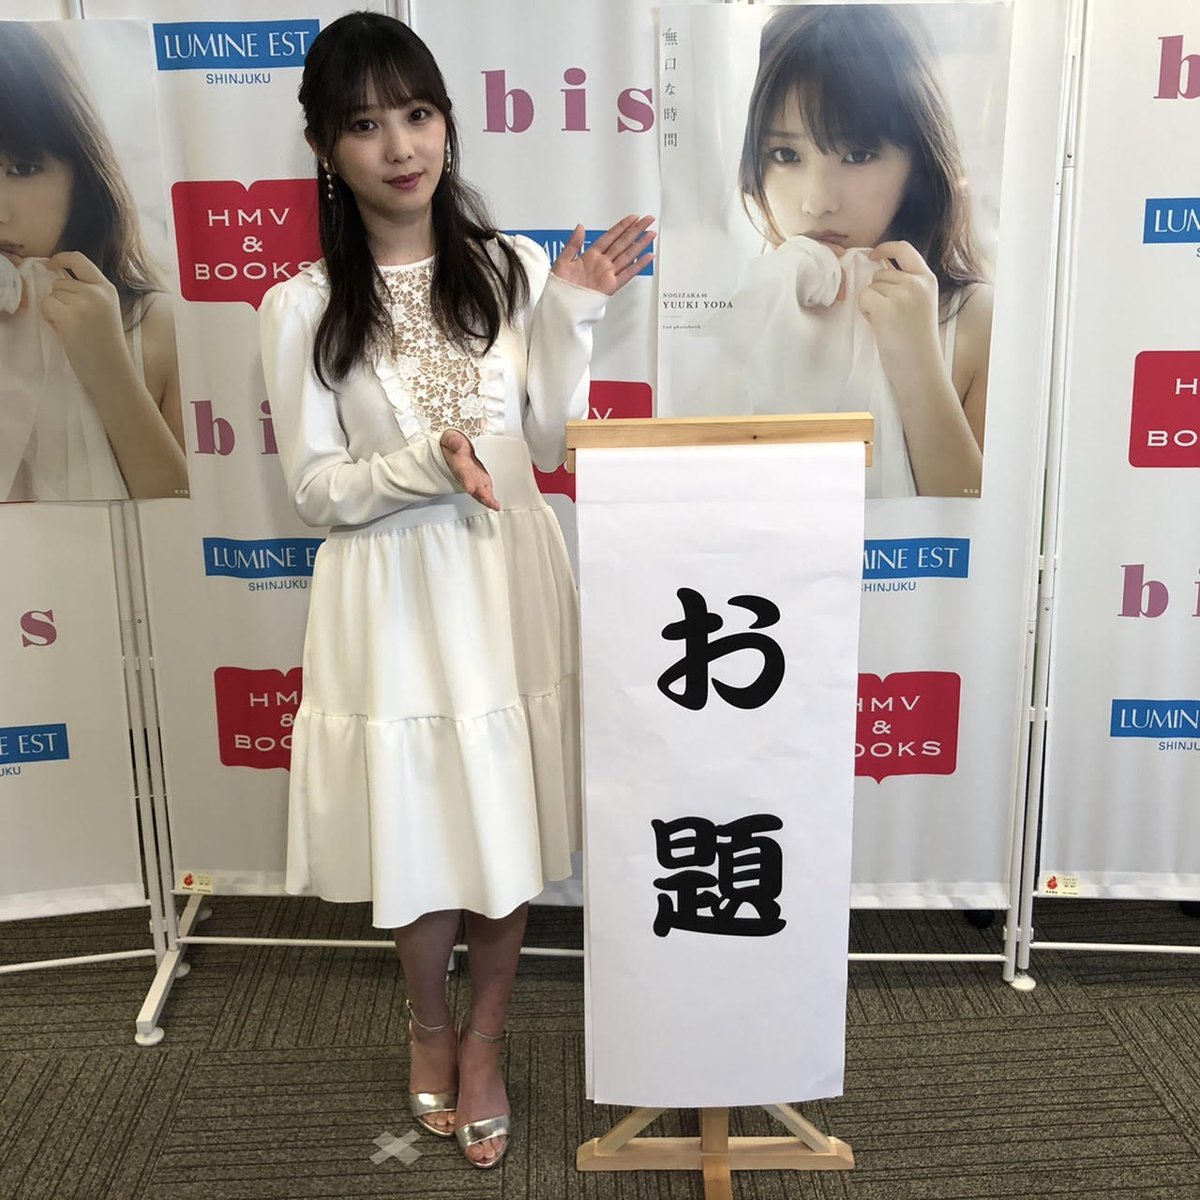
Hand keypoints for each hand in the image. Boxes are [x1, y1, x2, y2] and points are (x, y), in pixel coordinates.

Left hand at [40, 251, 134, 390]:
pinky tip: (66, 332)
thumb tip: (59, 278)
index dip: (61, 259)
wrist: (113, 371)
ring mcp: (84, 304)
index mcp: (108, 289)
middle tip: (75, 321)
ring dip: (55, 311)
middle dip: (60, 299)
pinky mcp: (70, 317)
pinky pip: (46, 306)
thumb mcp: (106, 311)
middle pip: (60, 282)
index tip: (52, 265)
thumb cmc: (107, 346)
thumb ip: (89, 293)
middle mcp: (97, 293)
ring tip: (73, 328)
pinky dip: (50, 319)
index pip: (79, 259)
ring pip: (52, 295)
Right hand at [440, 429, 499, 510]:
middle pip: (473, 486)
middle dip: (479, 493)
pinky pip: (486, 491)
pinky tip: (495, 505)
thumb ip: (453, 440)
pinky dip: (490, 499)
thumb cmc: (453, 444)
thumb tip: (456, 442)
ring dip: (486, 498)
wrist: (455, 447)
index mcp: (459, 463)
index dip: (466, 480)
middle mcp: (466, 474)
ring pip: (480, 491)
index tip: (469, 487)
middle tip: (486, 499)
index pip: (463, 472)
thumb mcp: (451, 437)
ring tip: (493, 505)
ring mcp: (475, 479)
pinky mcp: (482, 481)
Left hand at [550, 214, 655, 295]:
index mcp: (590, 256)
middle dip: (636, 230)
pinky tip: (647, 257)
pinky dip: (638, 265)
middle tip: (647, 220)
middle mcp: (601, 264)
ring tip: (650, 235)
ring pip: (628, 255)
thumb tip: (580, 227)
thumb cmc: (560, 287)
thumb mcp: (562, 261)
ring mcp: (607, 274)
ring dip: (640, 244)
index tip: (632, 218)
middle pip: (622, 243)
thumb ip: (573, 244)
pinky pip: (628, 274)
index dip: (621, 226)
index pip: (610, 237)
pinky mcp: (611, 286)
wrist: (561, 307)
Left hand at [858, 240, 941, 380]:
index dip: (885, 248)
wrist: (920, 367)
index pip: (904, 249)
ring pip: (870, 287)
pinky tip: (879, 325)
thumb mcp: (920, 304)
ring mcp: (902, 294)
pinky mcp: (886, 307)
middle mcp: (916, 282)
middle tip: (890, 316)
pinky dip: (865, 311)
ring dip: (871, 304)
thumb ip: (907, 286)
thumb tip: (879, 269)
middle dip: (878, 292)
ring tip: (887, 323)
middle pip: (880, 274)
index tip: (873, 255)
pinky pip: (863, 297)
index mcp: (927, 279)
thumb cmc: (917, 342)